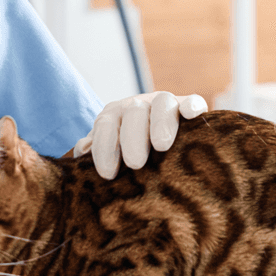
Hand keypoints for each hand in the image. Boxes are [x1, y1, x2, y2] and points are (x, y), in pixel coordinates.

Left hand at [73, 90, 208, 178]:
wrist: (161, 142)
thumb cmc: (128, 156)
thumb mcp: (109, 154)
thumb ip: (95, 151)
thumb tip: (82, 150)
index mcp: (115, 116)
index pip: (106, 125)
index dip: (104, 147)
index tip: (108, 174)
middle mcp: (139, 106)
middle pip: (133, 112)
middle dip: (132, 137)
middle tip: (135, 163)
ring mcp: (166, 104)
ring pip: (163, 104)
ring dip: (161, 123)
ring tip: (161, 146)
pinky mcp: (190, 108)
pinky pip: (193, 101)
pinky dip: (192, 106)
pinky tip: (190, 116)